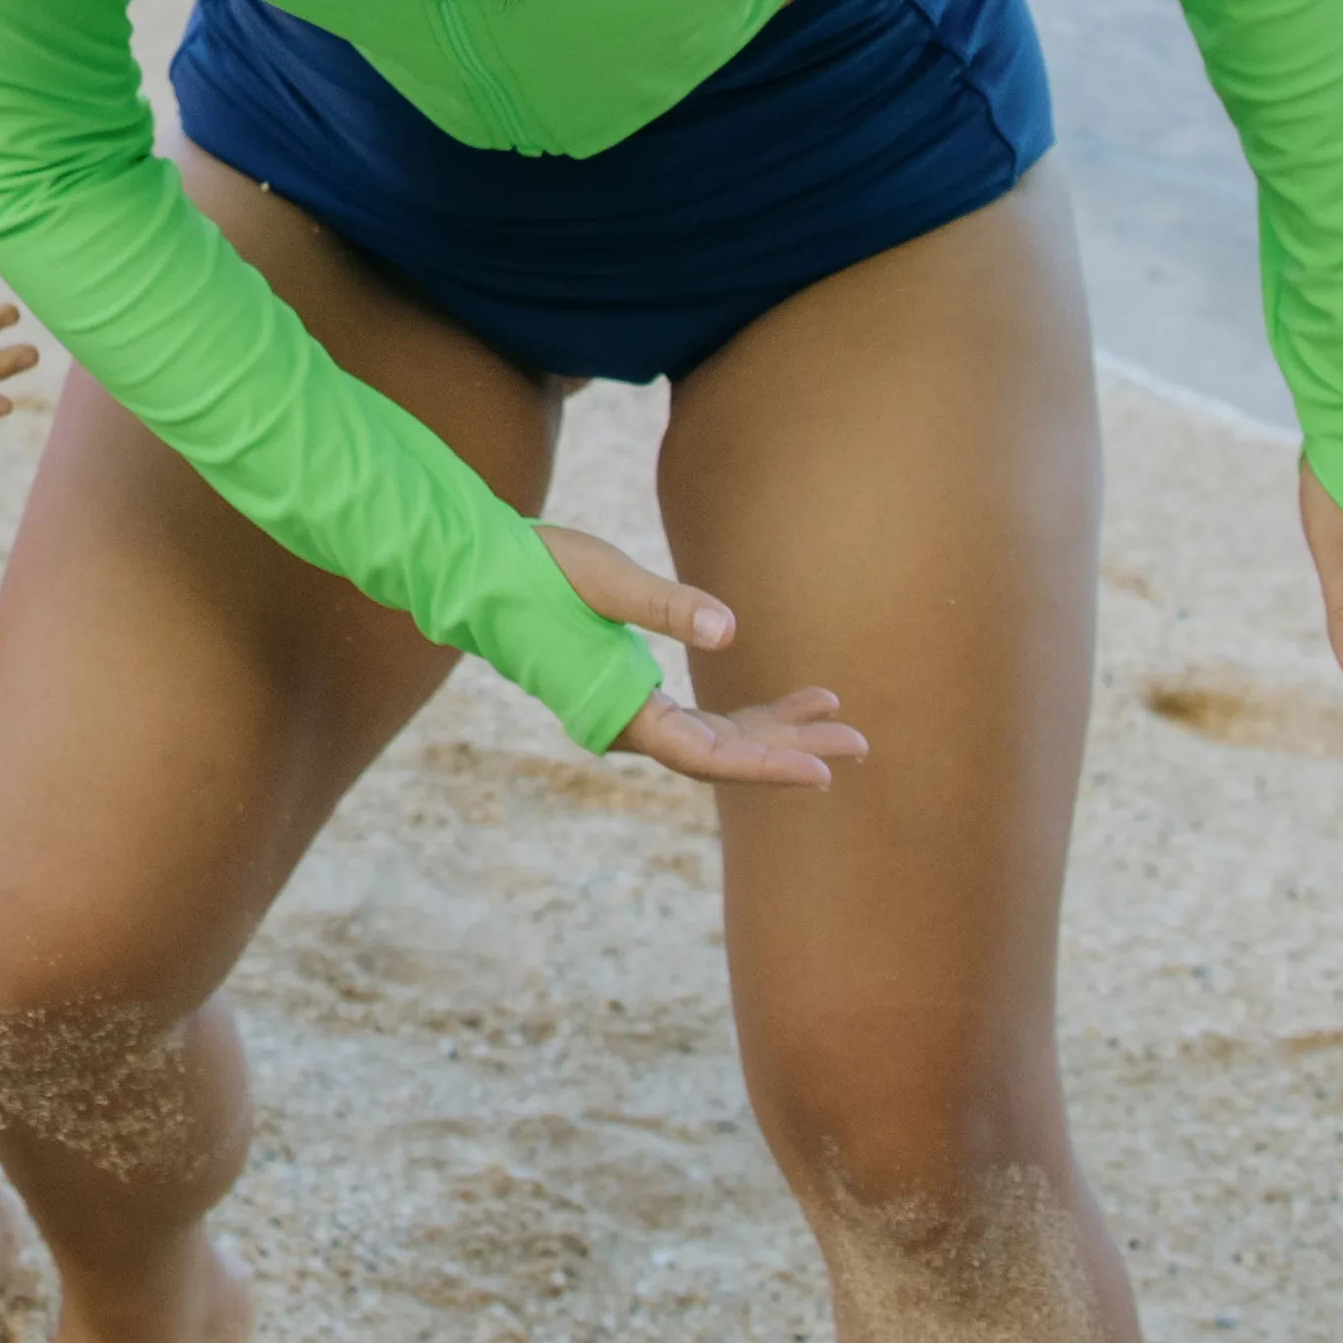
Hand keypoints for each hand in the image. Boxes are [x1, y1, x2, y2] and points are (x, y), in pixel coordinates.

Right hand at [537, 522, 866, 787]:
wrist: (482, 573)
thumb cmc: (537, 571)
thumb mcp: (604, 578)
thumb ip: (665, 606)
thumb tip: (730, 631)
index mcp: (618, 712)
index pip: (705, 754)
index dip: (764, 766)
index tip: (821, 771)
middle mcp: (629, 726)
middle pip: (723, 755)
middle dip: (790, 751)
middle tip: (860, 746)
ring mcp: (634, 713)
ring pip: (719, 739)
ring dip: (778, 732)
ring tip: (841, 722)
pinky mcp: (636, 691)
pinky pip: (706, 717)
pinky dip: (752, 712)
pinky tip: (797, 703)